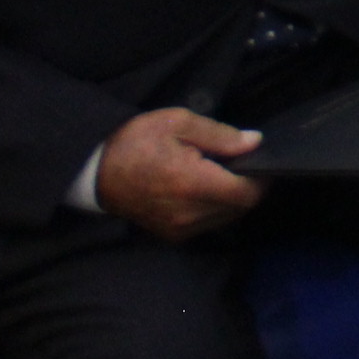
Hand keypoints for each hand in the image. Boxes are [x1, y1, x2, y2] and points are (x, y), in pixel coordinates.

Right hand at [96, 107, 266, 241]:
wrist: (97, 171)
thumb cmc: (137, 141)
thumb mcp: (178, 123)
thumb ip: (220, 135)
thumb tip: (254, 142)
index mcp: (191, 183)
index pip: (246, 193)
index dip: (262, 178)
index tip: (261, 160)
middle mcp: (188, 213)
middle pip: (240, 207)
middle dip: (249, 186)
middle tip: (240, 163)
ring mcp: (179, 228)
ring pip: (227, 218)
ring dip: (233, 198)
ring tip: (221, 173)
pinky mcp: (172, 235)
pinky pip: (209, 224)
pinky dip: (217, 208)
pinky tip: (206, 188)